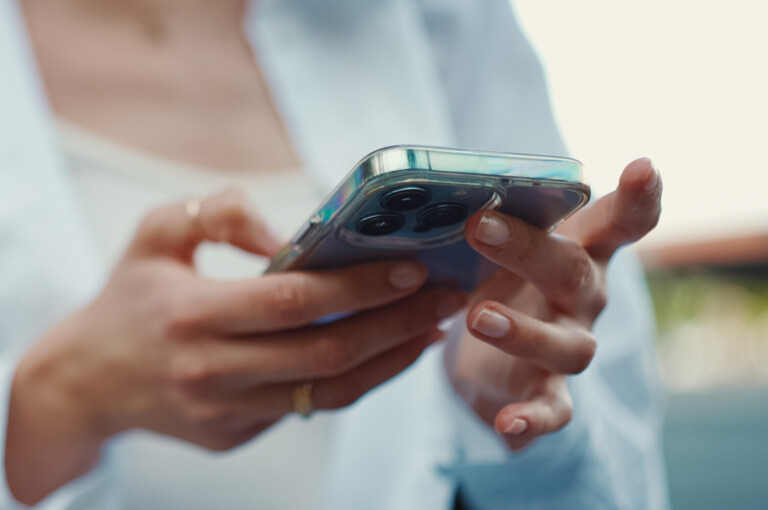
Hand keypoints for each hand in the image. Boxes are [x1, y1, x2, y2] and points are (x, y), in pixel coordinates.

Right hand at [7, 189, 465, 503]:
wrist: (85, 381)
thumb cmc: (126, 299)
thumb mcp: (154, 234)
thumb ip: (218, 215)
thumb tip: (285, 235)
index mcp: (191, 317)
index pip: (292, 303)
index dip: (358, 286)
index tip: (411, 268)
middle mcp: (211, 372)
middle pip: (325, 354)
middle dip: (396, 324)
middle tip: (445, 296)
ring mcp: (225, 412)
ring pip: (328, 394)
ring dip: (390, 360)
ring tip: (432, 327)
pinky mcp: (235, 434)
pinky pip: (310, 409)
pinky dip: (358, 381)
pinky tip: (389, 352)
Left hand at [445, 158, 661, 449]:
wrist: (492, 355)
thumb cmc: (505, 282)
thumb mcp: (501, 246)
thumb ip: (487, 219)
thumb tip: (432, 191)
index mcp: (577, 251)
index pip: (618, 222)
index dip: (636, 198)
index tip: (642, 167)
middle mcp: (584, 298)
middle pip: (573, 273)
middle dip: (530, 250)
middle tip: (480, 226)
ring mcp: (570, 345)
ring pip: (567, 345)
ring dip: (523, 332)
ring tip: (478, 318)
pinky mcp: (549, 392)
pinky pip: (553, 410)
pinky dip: (533, 419)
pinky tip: (508, 425)